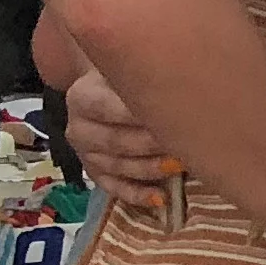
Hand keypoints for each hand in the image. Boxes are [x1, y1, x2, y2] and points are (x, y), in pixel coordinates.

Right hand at [64, 66, 177, 209]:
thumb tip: (184, 79)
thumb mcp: (132, 66)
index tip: (177, 116)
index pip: (112, 108)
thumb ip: (148, 72)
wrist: (108, 88)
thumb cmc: (131, 74)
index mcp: (82, 96)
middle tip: (187, 143)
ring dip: (152, 168)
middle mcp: (78, 127)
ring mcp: (85, 154)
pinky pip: (114, 189)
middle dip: (154, 145)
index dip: (144, 115)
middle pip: (117, 141)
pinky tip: (160, 198)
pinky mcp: (95, 173)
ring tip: (182, 164)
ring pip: (118, 166)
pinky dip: (137, 194)